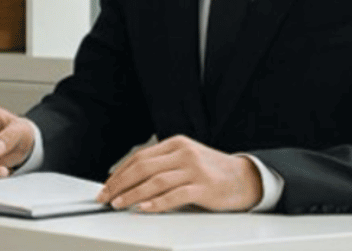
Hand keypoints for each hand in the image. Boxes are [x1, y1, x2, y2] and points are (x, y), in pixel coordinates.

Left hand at [97, 135, 262, 212]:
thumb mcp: (186, 159)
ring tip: (118, 204)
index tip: (106, 186)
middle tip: (106, 197)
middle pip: (143, 167)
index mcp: (177, 143)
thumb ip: (162, 164)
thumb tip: (129, 180)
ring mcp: (194, 170)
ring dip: (132, 194)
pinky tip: (144, 208)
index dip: (119, 172)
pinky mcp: (203, 187)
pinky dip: (156, 203)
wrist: (245, 177)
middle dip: (119, 183)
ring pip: (155, 181)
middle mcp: (184, 153)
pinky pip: (174, 195)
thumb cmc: (212, 171)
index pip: (140, 157)